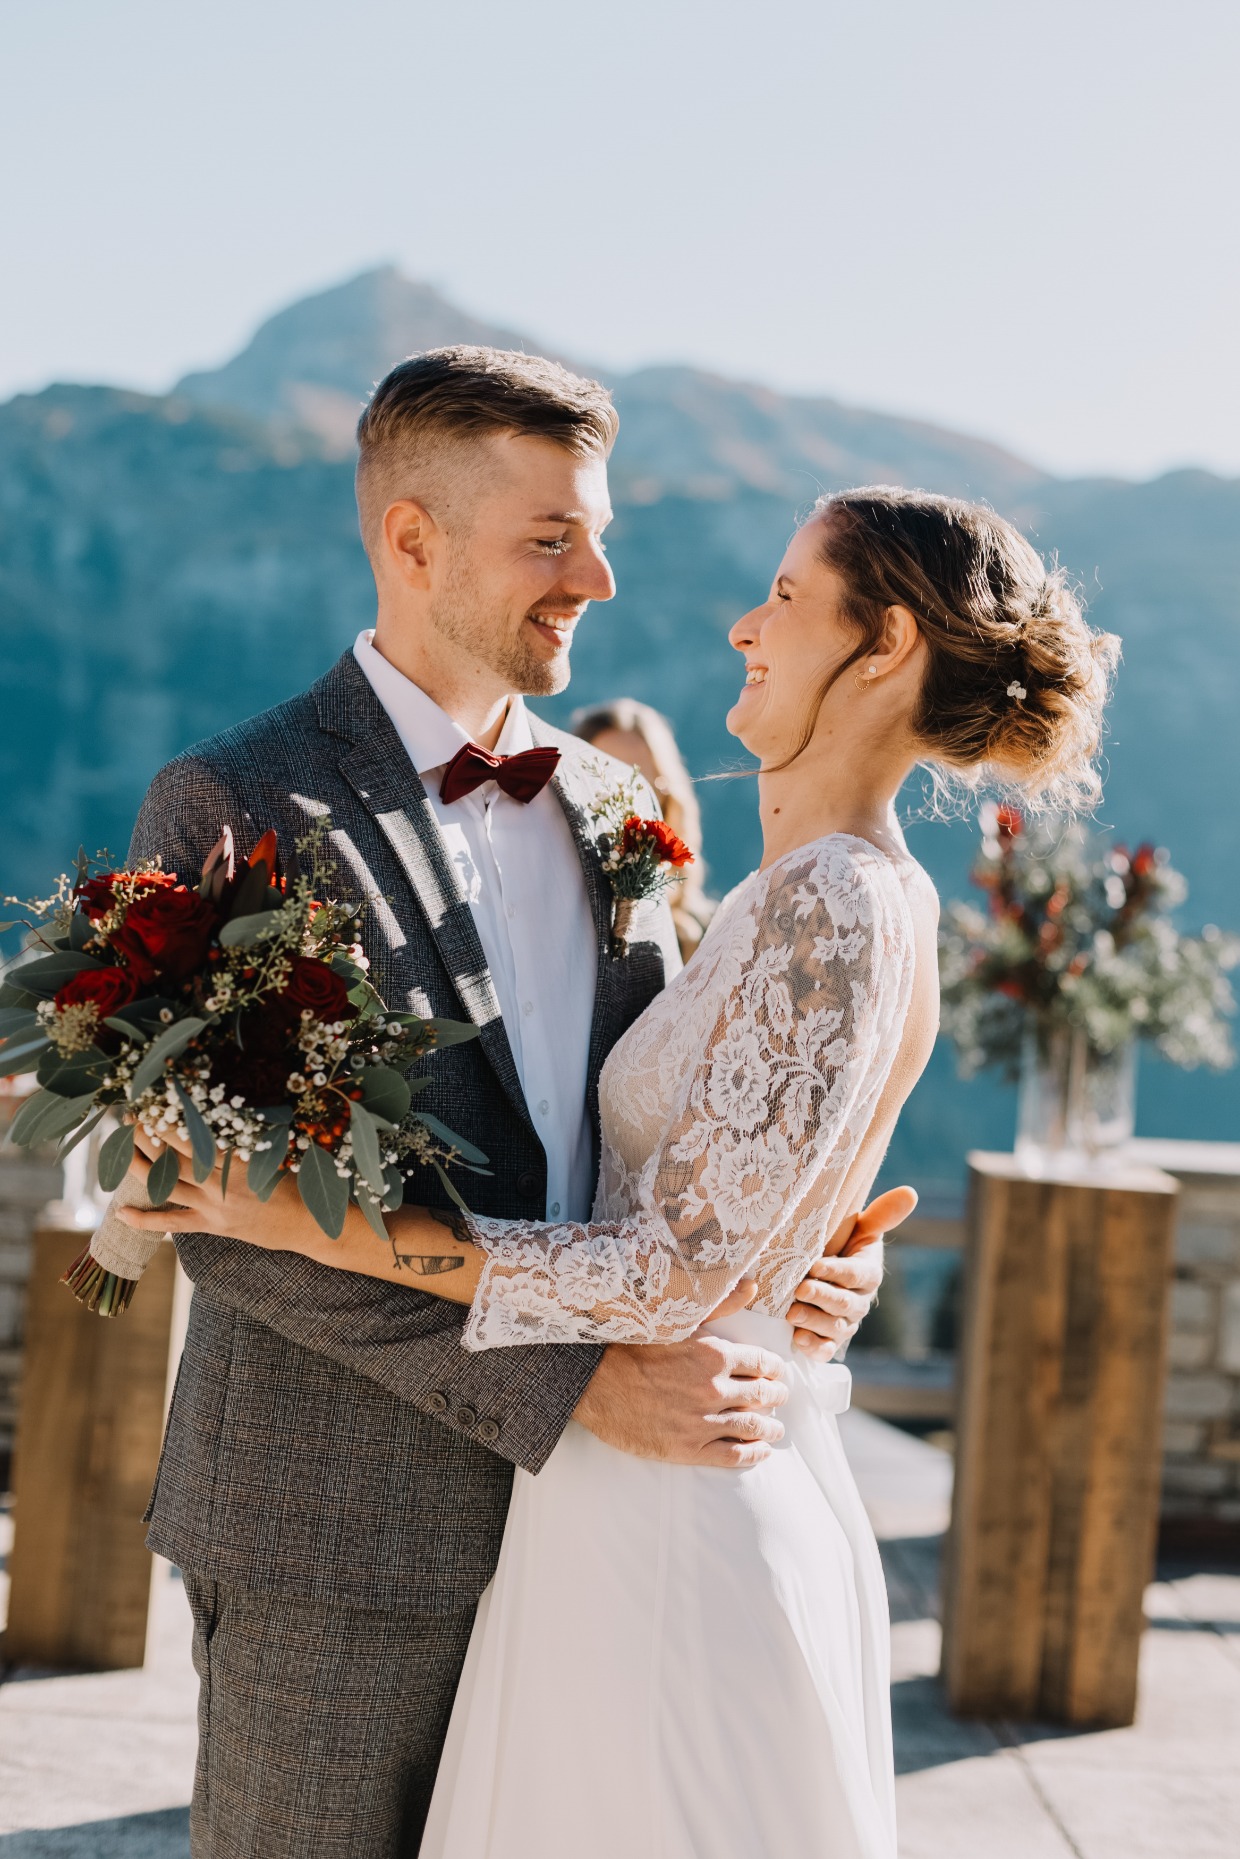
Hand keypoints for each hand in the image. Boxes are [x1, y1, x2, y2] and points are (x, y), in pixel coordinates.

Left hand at [120, 1125, 308, 1250]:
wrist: (306, 1225)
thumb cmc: (295, 1183)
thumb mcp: (273, 1153)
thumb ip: (242, 1138)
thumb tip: (215, 1114)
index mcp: (238, 1163)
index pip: (196, 1137)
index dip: (173, 1119)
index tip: (155, 1101)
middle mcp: (221, 1185)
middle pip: (174, 1158)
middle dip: (149, 1136)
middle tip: (131, 1117)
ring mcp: (214, 1208)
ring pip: (167, 1186)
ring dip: (140, 1166)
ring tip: (120, 1148)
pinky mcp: (212, 1226)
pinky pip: (173, 1224)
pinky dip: (145, 1220)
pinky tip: (121, 1212)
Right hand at [575, 1278, 789, 1469]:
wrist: (593, 1382)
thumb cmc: (631, 1345)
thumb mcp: (676, 1319)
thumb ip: (720, 1304)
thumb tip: (751, 1284)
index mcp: (715, 1354)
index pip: (762, 1364)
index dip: (775, 1369)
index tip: (778, 1373)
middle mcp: (714, 1389)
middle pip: (762, 1396)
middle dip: (776, 1397)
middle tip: (781, 1398)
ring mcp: (702, 1421)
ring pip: (752, 1427)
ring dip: (770, 1429)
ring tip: (775, 1430)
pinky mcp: (687, 1448)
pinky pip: (732, 1454)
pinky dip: (753, 1454)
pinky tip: (760, 1452)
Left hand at [787, 1186, 916, 1359]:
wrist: (824, 1270)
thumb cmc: (843, 1244)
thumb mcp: (861, 1228)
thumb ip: (882, 1214)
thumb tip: (910, 1192)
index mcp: (869, 1273)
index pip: (856, 1275)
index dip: (837, 1272)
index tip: (815, 1265)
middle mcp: (860, 1301)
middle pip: (845, 1304)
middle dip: (822, 1297)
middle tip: (800, 1289)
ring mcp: (845, 1323)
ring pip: (834, 1328)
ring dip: (814, 1322)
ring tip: (792, 1314)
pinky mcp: (830, 1340)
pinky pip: (825, 1349)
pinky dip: (813, 1348)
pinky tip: (798, 1341)